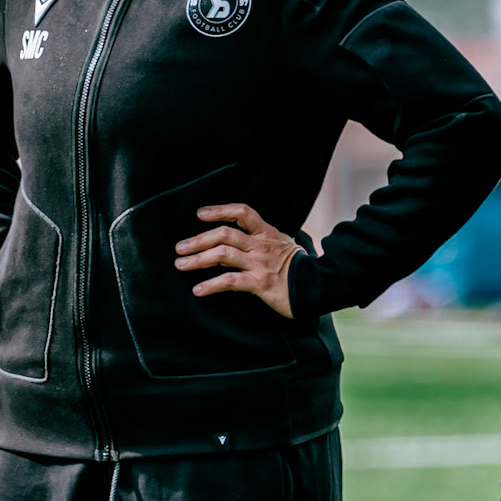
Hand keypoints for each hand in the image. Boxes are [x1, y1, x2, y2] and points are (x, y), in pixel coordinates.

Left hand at [175, 203, 298, 318]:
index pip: (242, 212)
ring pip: (223, 255)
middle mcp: (261, 245)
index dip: (220, 210)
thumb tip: (241, 240)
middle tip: (179, 248)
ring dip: (197, 259)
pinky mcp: (260, 284)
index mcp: (267, 233)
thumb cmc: (300, 269)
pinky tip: (198, 290)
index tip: (200, 214)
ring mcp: (260, 264)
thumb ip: (263, 241)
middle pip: (224, 234)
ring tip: (181, 265)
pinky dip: (211, 285)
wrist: (320, 287)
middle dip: (198, 240)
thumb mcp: (284, 246)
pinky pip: (230, 281)